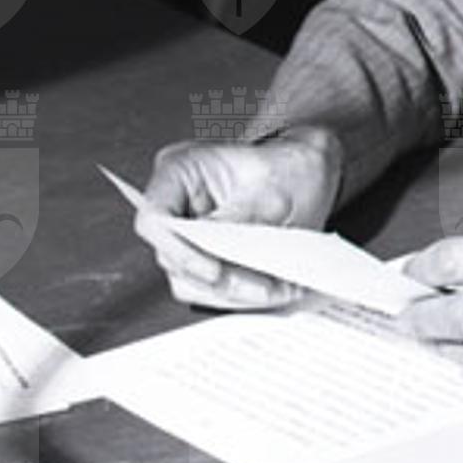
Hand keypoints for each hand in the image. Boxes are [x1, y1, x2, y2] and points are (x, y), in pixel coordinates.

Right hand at [137, 130, 342, 310]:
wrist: (308, 176)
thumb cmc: (290, 168)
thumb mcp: (272, 192)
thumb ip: (239, 223)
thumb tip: (218, 257)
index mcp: (181, 170)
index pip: (155, 218)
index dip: (179, 250)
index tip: (216, 271)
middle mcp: (174, 202)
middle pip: (172, 257)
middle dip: (219, 279)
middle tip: (263, 287)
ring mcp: (185, 233)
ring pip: (189, 281)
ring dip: (232, 293)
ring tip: (275, 288)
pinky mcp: (201, 257)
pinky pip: (208, 288)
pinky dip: (239, 294)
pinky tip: (270, 287)